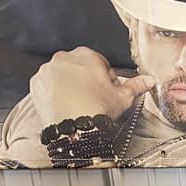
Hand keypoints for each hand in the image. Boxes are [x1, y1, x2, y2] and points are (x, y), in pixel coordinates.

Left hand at [30, 47, 155, 124]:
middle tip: (94, 99)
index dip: (106, 78)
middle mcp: (64, 58)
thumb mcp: (123, 98)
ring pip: (62, 75)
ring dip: (70, 86)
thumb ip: (136, 86)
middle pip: (79, 67)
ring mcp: (48, 70)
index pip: (99, 62)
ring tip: (79, 105)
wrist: (73, 128)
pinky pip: (47, 85)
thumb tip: (149, 80)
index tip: (108, 91)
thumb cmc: (97, 110)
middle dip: (86, 80)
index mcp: (87, 56)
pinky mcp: (36, 83)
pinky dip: (55, 93)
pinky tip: (66, 106)